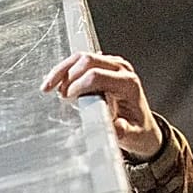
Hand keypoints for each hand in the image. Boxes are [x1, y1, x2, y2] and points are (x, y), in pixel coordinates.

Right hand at [42, 51, 163, 159]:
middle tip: (59, 94)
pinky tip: (57, 82)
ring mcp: (113, 65)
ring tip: (50, 86)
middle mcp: (121, 69)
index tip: (68, 98)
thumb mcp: (133, 135)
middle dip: (66, 75)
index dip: (77, 85)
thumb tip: (114, 127)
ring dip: (62, 70)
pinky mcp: (104, 66)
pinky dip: (66, 70)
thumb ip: (123, 131)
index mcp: (128, 84)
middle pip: (87, 60)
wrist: (143, 126)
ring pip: (81, 57)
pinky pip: (81, 61)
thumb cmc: (137, 129)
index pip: (96, 76)